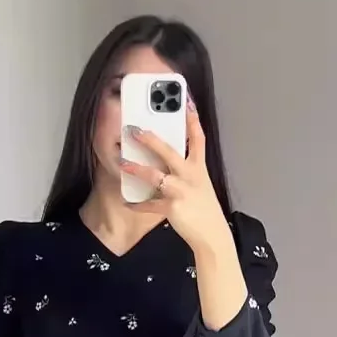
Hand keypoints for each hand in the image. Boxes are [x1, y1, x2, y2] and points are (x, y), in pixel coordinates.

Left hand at [120, 99, 231, 255]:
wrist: (212, 235)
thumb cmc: (204, 209)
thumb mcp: (200, 185)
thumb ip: (186, 170)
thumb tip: (165, 160)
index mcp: (199, 168)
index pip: (198, 138)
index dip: (192, 119)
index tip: (185, 101)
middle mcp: (190, 177)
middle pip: (170, 152)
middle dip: (152, 140)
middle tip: (135, 129)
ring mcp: (181, 192)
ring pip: (156, 177)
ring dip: (138, 169)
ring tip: (123, 163)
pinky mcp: (172, 208)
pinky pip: (150, 205)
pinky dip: (138, 204)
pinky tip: (127, 201)